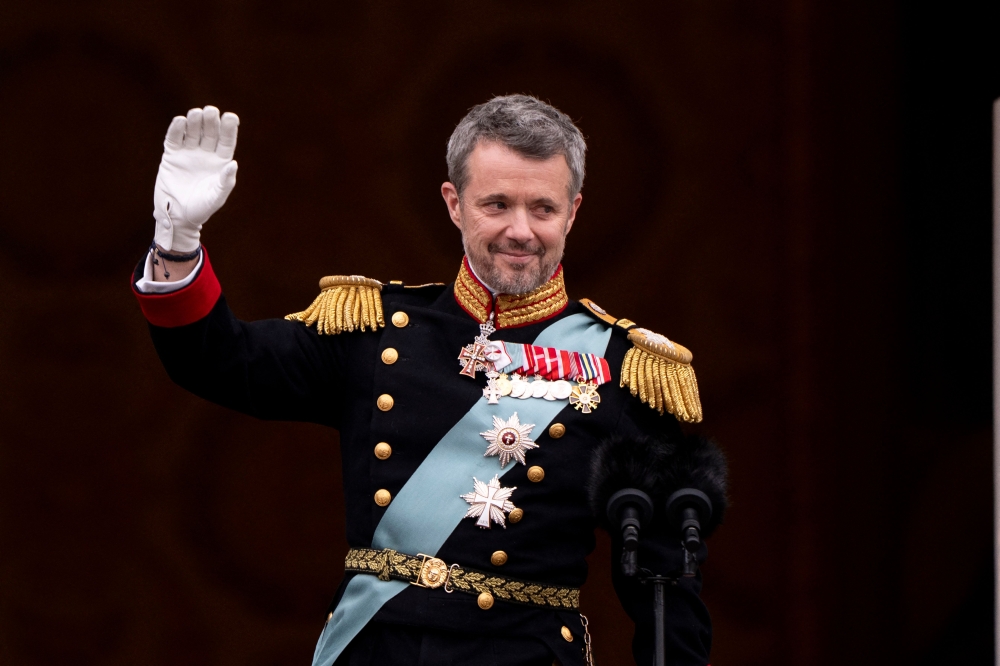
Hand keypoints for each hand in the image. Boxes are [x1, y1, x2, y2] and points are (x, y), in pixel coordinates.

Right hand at [152, 106, 238, 251]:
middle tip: (211, 111)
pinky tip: (180, 121)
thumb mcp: (216, 197)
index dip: (229, 128)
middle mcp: (205, 153)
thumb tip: (233, 164)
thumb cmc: (201, 208)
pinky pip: (174, 139)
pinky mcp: (172, 155)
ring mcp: (188, 153)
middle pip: (209, 132)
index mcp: (220, 161)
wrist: (178, 216)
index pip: (226, 141)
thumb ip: (225, 181)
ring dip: (194, 121)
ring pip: (192, 131)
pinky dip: (176, 129)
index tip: (231, 117)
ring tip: (196, 114)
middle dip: (211, 121)